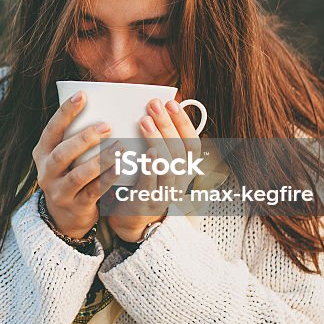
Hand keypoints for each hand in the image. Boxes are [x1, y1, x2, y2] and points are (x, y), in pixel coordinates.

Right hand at [33, 91, 121, 238]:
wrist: (64, 217)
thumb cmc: (69, 175)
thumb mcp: (63, 157)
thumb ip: (73, 138)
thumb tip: (100, 105)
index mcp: (42, 153)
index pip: (52, 129)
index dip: (66, 112)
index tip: (82, 95)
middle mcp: (46, 172)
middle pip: (62, 153)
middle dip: (84, 138)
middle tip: (107, 125)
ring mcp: (59, 191)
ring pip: (78, 175)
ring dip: (99, 160)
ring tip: (119, 147)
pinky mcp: (75, 206)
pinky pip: (93, 191)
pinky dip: (107, 178)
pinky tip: (121, 167)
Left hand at [107, 93, 202, 242]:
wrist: (131, 221)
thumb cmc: (143, 184)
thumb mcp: (158, 165)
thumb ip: (160, 144)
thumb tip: (156, 112)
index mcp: (184, 170)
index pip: (192, 143)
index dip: (184, 123)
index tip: (172, 103)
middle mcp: (179, 182)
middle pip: (179, 150)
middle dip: (167, 124)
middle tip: (154, 105)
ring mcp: (164, 194)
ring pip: (168, 166)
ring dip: (158, 140)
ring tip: (145, 121)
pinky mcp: (146, 203)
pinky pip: (151, 184)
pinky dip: (150, 167)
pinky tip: (146, 153)